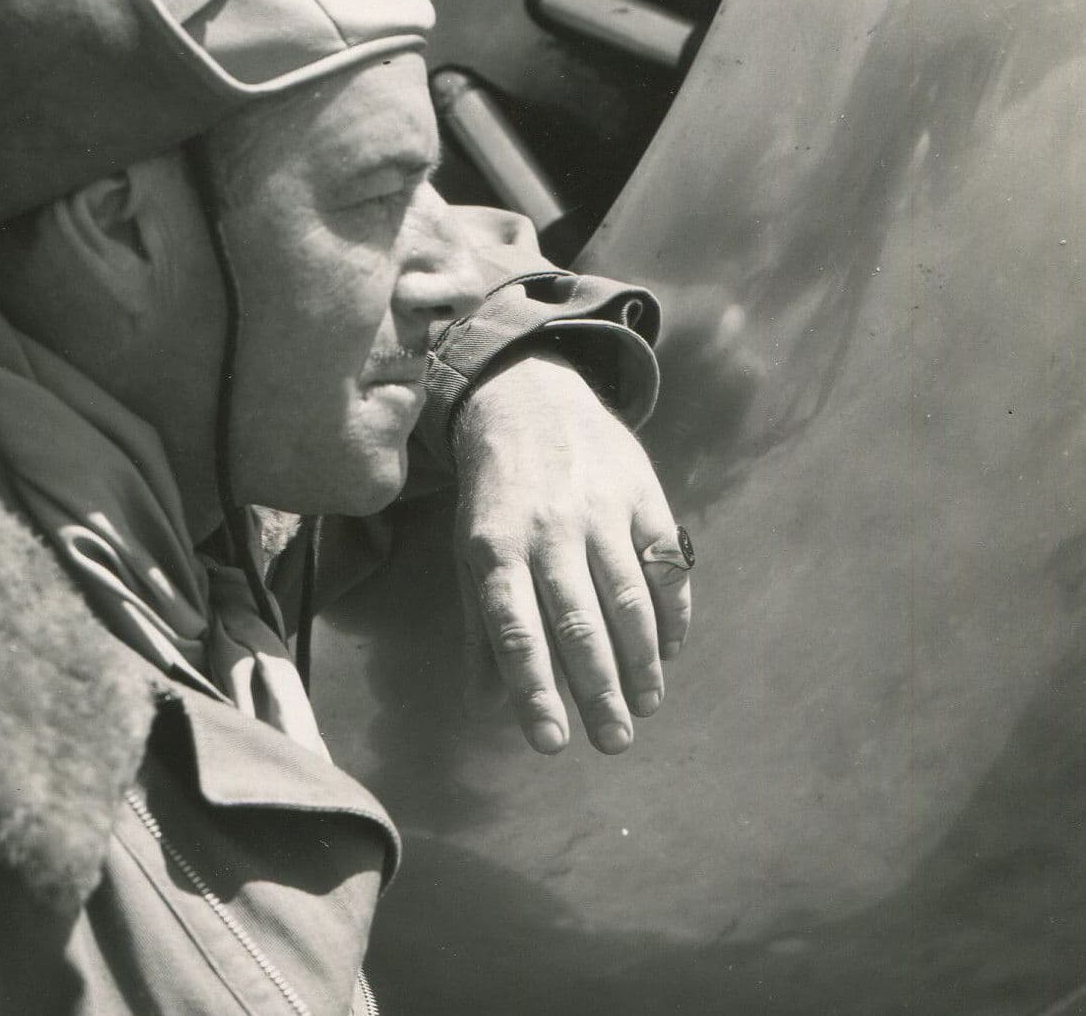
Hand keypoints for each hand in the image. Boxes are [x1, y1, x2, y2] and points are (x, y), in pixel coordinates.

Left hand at [450, 348, 691, 754]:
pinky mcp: (643, 495)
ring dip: (642, 660)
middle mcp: (548, 531)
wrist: (530, 400)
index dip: (533, 690)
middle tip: (615, 743)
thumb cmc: (495, 497)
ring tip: (647, 706)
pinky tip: (671, 652)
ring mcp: (600, 511)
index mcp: (495, 549)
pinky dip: (672, 611)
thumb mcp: (471, 553)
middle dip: (598, 689)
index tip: (552, 743)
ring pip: (628, 598)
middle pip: (577, 623)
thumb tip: (486, 706)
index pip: (515, 632)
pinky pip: (665, 563)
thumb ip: (482, 628)